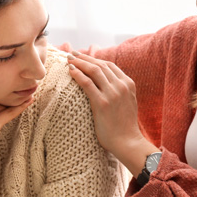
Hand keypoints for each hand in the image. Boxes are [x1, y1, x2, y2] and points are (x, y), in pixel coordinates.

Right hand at [0, 94, 33, 196]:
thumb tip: (2, 86)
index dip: (0, 87)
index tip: (13, 78)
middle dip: (7, 95)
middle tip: (25, 86)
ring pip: (4, 103)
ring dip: (14, 101)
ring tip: (28, 92)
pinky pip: (10, 112)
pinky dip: (21, 107)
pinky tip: (30, 100)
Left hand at [67, 52, 157, 175]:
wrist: (127, 142)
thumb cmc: (124, 126)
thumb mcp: (127, 102)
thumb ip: (119, 90)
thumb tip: (105, 83)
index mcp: (128, 84)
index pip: (109, 65)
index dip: (94, 59)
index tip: (83, 56)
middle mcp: (121, 85)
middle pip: (100, 65)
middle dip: (84, 58)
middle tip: (72, 54)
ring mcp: (112, 93)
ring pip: (93, 71)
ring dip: (79, 63)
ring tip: (68, 60)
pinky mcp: (102, 103)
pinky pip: (87, 83)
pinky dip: (78, 75)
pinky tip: (70, 71)